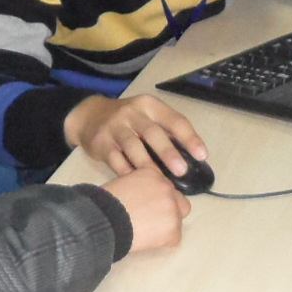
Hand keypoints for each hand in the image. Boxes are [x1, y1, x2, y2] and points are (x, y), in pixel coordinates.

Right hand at [63, 92, 206, 179]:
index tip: (202, 155)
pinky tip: (138, 185)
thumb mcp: (146, 116)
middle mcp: (132, 113)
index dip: (189, 137)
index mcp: (150, 106)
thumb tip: (190, 159)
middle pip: (153, 133)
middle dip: (168, 152)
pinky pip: (116, 159)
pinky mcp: (101, 143)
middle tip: (181, 170)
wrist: (89, 116)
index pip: (174, 120)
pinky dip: (127, 172)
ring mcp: (115, 127)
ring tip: (160, 182)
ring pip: (133, 147)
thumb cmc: (128, 120)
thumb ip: (164, 131)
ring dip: (148, 165)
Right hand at [103, 166, 187, 254]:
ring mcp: (172, 209)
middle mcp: (166, 188)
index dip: (157, 199)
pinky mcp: (173, 230)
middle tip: (153, 222)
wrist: (104, 220)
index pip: (165, 187)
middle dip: (170, 211)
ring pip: (177, 222)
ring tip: (145, 234)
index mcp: (153, 174)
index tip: (148, 208)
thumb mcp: (123, 184)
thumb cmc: (104, 203)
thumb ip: (139, 187)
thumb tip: (143, 199)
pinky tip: (146, 241)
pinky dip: (162, 243)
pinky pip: (173, 239)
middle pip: (180, 202)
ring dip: (165, 228)